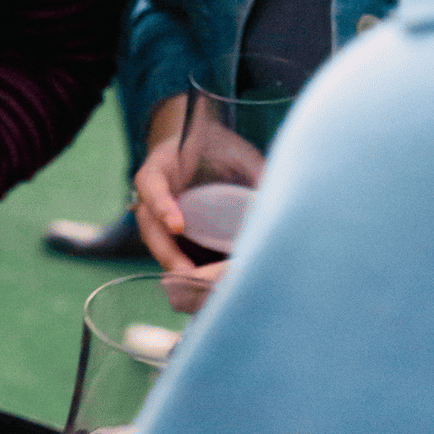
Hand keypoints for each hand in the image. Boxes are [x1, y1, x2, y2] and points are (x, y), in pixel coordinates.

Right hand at [134, 128, 262, 274]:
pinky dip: (190, 272)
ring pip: (161, 249)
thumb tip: (282, 197)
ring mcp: (158, 220)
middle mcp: (152, 198)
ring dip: (180, 269)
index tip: (178, 226)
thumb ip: (254, 169)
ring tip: (202, 288)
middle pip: (151, 230)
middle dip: (170, 254)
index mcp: (158, 169)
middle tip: (190, 273)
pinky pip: (175, 256)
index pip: (152, 187)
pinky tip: (209, 288)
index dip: (163, 207)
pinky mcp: (173, 237)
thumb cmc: (216, 146)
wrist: (200, 147)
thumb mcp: (235, 150)